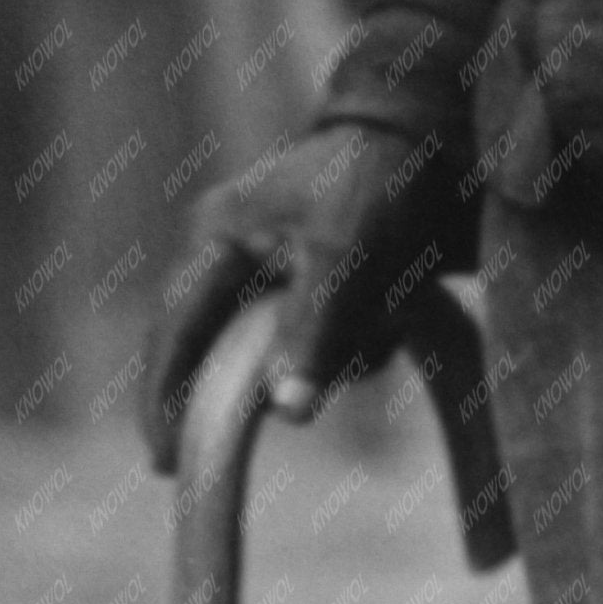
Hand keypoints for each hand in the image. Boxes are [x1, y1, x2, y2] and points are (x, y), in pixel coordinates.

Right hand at [142, 128, 441, 471]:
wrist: (441, 141)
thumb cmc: (379, 181)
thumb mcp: (344, 254)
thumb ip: (312, 330)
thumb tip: (287, 411)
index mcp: (221, 237)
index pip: (176, 330)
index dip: (163, 397)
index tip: (162, 462)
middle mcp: (240, 258)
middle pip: (230, 354)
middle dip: (273, 381)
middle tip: (278, 427)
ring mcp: (281, 275)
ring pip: (290, 357)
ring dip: (340, 356)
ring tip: (389, 315)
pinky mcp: (325, 291)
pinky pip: (331, 348)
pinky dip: (364, 345)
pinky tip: (398, 314)